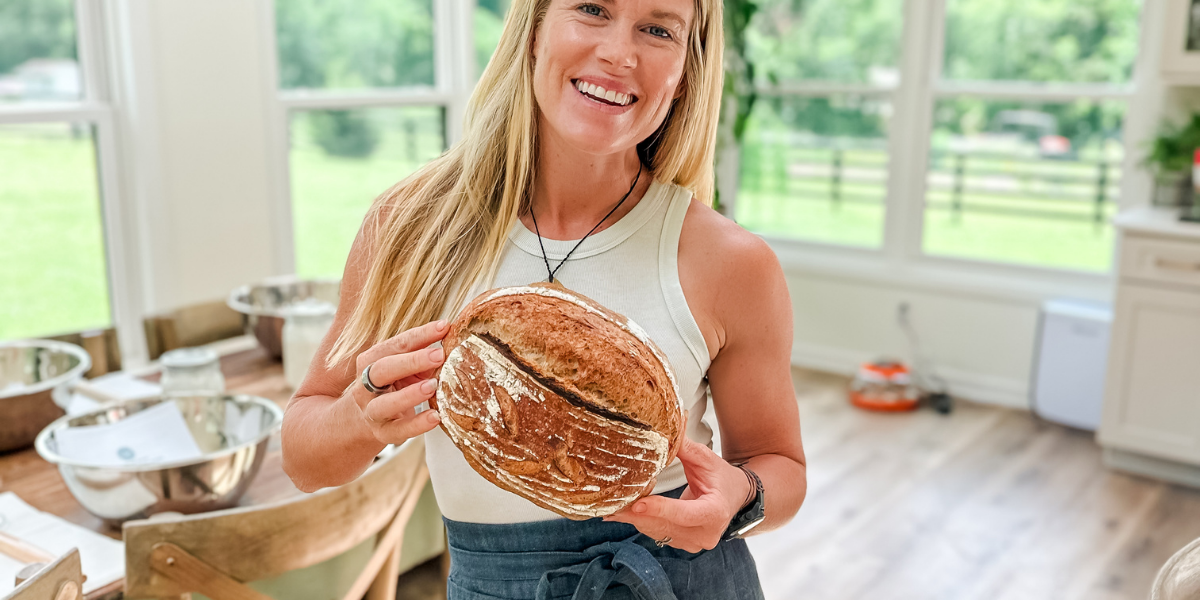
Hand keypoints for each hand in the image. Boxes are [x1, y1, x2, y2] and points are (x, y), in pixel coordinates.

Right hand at [351, 319, 448, 444]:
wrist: (361, 419)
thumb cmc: (391, 386)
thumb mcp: (403, 367)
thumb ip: (422, 355)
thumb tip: (451, 339)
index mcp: (370, 361)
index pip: (395, 345)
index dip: (420, 335)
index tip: (444, 327)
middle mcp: (366, 385)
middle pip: (382, 369)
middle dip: (411, 361)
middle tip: (439, 355)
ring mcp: (372, 411)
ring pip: (385, 403)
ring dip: (410, 394)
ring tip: (433, 386)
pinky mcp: (382, 433)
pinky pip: (399, 430)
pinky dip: (417, 424)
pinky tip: (435, 416)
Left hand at [603, 436, 752, 552]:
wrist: (735, 498)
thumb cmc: (722, 477)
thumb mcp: (706, 459)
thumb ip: (683, 447)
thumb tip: (662, 430)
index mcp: (715, 512)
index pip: (685, 513)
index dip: (660, 509)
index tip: (638, 504)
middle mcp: (705, 533)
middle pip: (665, 524)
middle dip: (637, 514)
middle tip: (610, 504)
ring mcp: (694, 542)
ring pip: (657, 531)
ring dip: (634, 519)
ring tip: (610, 507)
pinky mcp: (683, 544)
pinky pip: (657, 534)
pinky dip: (640, 522)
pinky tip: (620, 513)